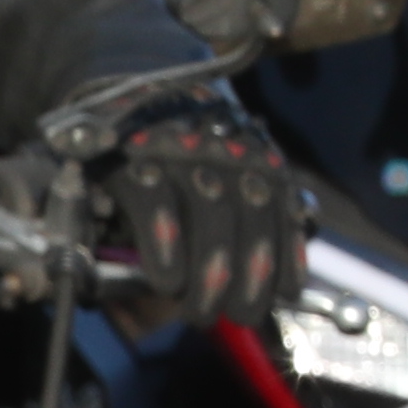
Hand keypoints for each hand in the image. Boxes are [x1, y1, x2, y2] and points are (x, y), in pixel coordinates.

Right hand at [109, 97, 305, 327]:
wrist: (122, 91)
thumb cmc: (180, 148)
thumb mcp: (224, 166)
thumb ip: (245, 207)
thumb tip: (269, 270)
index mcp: (254, 155)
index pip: (280, 211)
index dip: (285, 257)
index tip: (283, 296)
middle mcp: (224, 150)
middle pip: (248, 218)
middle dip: (248, 278)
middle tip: (239, 316)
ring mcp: (178, 153)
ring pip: (209, 215)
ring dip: (209, 274)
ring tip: (200, 312)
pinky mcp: (132, 158)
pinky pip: (155, 204)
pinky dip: (165, 246)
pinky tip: (167, 280)